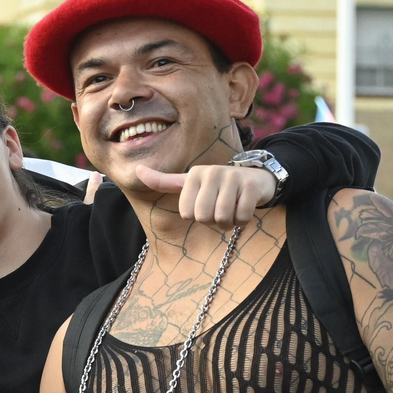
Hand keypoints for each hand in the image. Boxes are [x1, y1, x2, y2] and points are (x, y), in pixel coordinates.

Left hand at [136, 164, 276, 228]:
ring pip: (222, 219)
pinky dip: (242, 221)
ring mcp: (233, 177)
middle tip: (219, 208)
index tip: (205, 203)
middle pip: (203, 217)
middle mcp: (212, 172)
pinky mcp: (251, 186)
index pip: (187, 214)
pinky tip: (243, 207)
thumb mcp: (189, 182)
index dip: (196, 216)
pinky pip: (241, 218)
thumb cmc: (216, 186)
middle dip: (212, 221)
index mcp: (194, 175)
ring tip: (231, 207)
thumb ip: (163, 181)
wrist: (255, 178)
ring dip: (228, 222)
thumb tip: (137, 170)